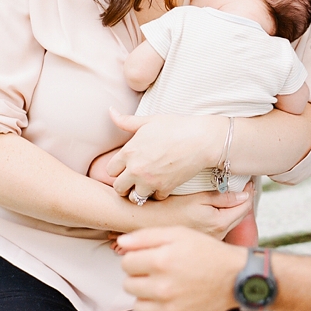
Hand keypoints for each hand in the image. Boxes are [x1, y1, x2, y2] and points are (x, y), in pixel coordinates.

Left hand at [107, 109, 224, 199]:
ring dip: (139, 191)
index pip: (110, 170)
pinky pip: (155, 198)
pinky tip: (163, 183)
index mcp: (129, 152)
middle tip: (133, 178)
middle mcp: (136, 169)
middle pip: (118, 187)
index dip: (118, 168)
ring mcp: (150, 181)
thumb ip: (127, 121)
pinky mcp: (165, 189)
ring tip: (147, 183)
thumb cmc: (176, 127)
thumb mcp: (149, 121)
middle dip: (124, 184)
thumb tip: (110, 111)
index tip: (126, 166)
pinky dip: (158, 193)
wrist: (201, 139)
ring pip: (134, 197)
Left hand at [118, 226, 244, 310]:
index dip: (137, 258)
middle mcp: (162, 287)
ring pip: (137, 304)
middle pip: (128, 284)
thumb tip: (122, 243)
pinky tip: (172, 299)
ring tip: (165, 285)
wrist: (234, 277)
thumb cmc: (207, 253)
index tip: (151, 257)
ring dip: (146, 294)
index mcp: (161, 261)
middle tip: (159, 271)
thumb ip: (146, 236)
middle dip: (140, 276)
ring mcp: (169, 308)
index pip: (126, 263)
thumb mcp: (179, 234)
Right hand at [144, 184, 252, 239]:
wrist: (146, 224)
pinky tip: (215, 209)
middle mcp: (217, 236)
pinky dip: (222, 218)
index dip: (249, 193)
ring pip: (230, 224)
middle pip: (239, 217)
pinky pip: (219, 229)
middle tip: (243, 186)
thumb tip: (245, 195)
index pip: (244, 208)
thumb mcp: (197, 198)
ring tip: (230, 195)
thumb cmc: (168, 208)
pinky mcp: (202, 243)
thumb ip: (223, 197)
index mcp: (218, 223)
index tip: (249, 182)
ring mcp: (210, 241)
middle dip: (243, 201)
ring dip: (232, 210)